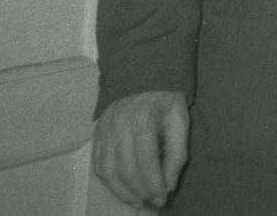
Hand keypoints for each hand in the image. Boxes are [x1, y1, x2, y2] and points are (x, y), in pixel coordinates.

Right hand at [92, 90, 188, 208]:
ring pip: (109, 171)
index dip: (153, 184)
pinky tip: (123, 190)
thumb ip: (177, 152)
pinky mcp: (96, 135)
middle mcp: (118, 124)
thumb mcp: (180, 119)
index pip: (146, 160)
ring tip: (138, 201)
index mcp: (143, 117)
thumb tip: (168, 185)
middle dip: (140, 191)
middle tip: (152, 203)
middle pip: (126, 169)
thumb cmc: (165, 99)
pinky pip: (99, 166)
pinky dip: (109, 183)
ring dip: (123, 192)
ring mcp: (104, 130)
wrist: (142, 74)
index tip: (163, 198)